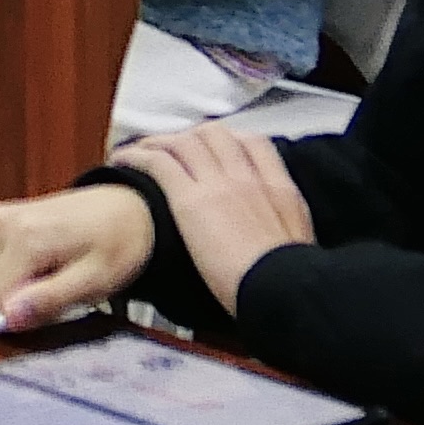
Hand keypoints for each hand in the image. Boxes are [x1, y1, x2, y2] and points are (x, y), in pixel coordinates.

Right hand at [0, 183, 156, 326]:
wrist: (121, 208)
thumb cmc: (116, 245)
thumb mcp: (96, 281)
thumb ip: (50, 299)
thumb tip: (8, 317)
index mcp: (23, 239)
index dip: (10, 320)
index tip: (40, 318)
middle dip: (3, 307)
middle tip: (45, 299)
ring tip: (40, 282)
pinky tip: (28, 270)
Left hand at [128, 124, 316, 313]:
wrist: (281, 290)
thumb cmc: (290, 282)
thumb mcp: (299, 243)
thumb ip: (283, 226)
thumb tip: (273, 236)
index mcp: (278, 189)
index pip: (254, 143)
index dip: (229, 140)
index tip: (215, 148)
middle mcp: (247, 178)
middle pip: (213, 135)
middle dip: (190, 136)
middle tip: (173, 149)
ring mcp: (218, 185)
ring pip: (183, 142)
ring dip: (159, 142)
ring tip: (142, 151)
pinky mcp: (190, 200)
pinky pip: (157, 162)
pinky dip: (136, 156)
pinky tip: (124, 161)